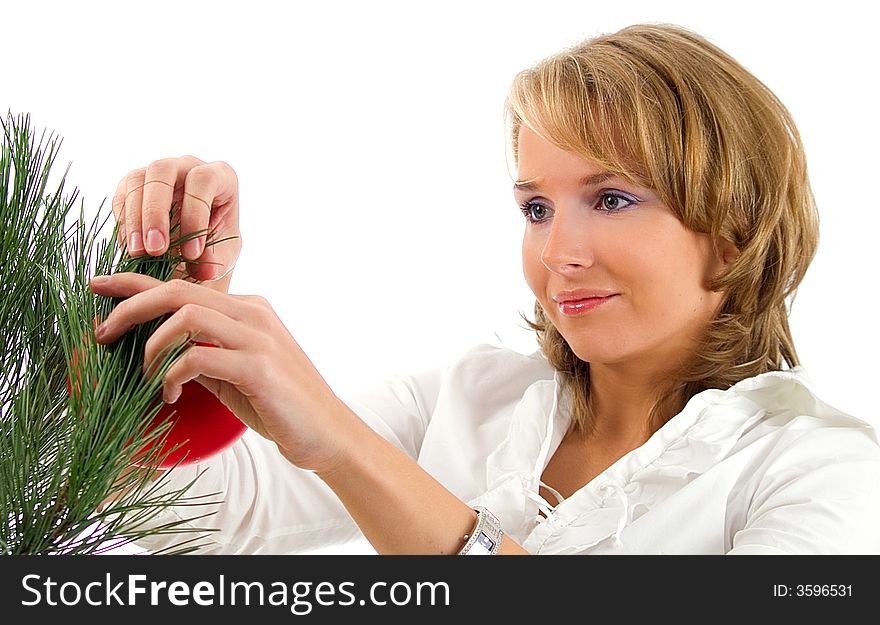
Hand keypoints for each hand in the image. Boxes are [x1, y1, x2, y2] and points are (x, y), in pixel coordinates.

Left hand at [90, 273, 357, 471]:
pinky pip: (197, 357)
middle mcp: (253, 313)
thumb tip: (158, 348)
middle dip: (130, 307)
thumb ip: (203, 352)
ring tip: (144, 377)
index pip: (183, 285)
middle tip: (101, 333)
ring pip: (185, 316)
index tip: (98, 286)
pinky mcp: (258, 367)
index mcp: (248, 309)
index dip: (135, 282)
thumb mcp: (235, 372)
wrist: (328, 433)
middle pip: (178, 291)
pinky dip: (171, 375)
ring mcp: (258, 337)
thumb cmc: (281, 406)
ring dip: (151, 347)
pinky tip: (169, 396)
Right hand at [112, 156, 241, 282]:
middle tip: (156, 250)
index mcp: (219, 175)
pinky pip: (121, 196)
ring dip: (135, 219)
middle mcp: (187, 165)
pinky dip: (124, 224)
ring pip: (136, 180)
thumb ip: (217, 258)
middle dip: (156, 212)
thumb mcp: (225, 254)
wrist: (195, 248)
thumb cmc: (216, 243)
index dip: (195, 214)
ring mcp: (157, 172)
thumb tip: (206, 269)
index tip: (191, 254)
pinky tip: (131, 248)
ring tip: (138, 253)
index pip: (203, 180)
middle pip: (162, 170)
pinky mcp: (133, 185)